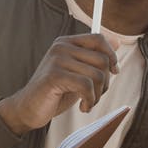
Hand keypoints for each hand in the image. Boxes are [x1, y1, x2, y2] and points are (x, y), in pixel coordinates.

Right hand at [0, 33, 119, 133]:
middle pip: (102, 60)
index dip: (112, 56)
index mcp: (66, 42)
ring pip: (97, 75)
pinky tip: (83, 107)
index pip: (98, 39)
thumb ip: (95, 58)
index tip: (114, 72)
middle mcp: (61, 47)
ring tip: (88, 103)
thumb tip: (118, 41)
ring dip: (97, 95)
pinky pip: (86, 86)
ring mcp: (57, 60)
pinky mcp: (55, 75)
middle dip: (105, 83)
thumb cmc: (55, 93)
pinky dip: (89, 100)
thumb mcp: (78, 73)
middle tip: (95, 96)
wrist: (28, 109)